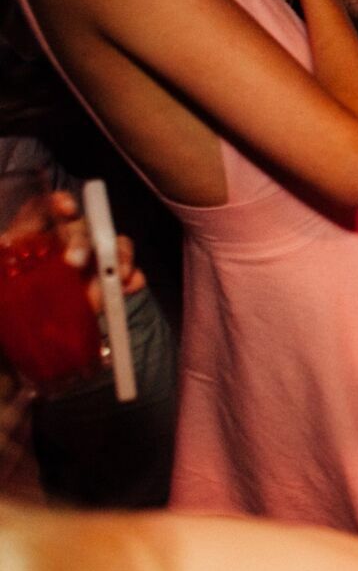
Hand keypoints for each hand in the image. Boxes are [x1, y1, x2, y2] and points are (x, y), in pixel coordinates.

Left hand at [4, 188, 145, 308]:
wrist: (7, 366)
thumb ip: (5, 270)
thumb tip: (17, 247)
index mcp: (21, 248)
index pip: (39, 213)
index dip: (55, 204)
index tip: (67, 209)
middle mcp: (54, 253)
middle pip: (80, 228)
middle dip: (83, 239)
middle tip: (75, 263)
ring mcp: (81, 274)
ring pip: (109, 246)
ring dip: (117, 254)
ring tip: (116, 274)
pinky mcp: (100, 295)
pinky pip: (123, 278)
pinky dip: (132, 278)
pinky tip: (131, 285)